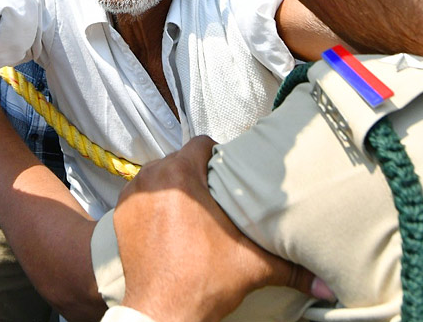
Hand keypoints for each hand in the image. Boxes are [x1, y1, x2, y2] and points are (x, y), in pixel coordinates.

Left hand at [114, 137, 317, 321]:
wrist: (160, 313)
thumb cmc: (202, 281)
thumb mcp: (252, 265)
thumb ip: (291, 266)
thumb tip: (327, 284)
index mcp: (181, 173)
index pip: (203, 143)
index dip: (219, 156)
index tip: (230, 175)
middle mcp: (152, 176)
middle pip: (181, 160)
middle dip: (198, 175)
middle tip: (216, 198)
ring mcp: (133, 194)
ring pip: (160, 177)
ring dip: (175, 189)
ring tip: (194, 212)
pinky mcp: (121, 214)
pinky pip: (142, 196)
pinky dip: (155, 205)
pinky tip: (170, 225)